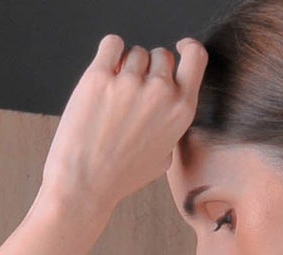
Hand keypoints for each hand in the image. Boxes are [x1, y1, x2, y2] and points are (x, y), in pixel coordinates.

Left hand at [39, 34, 206, 219]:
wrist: (87, 183)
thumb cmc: (123, 174)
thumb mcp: (165, 155)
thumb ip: (170, 123)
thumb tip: (166, 102)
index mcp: (181, 112)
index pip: (196, 58)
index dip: (188, 48)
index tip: (180, 48)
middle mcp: (160, 93)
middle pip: (160, 55)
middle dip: (150, 68)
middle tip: (135, 91)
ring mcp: (130, 82)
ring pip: (134, 52)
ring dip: (126, 66)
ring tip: (116, 94)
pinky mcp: (99, 76)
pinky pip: (112, 44)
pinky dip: (110, 54)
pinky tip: (106, 72)